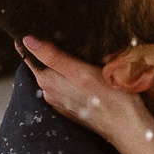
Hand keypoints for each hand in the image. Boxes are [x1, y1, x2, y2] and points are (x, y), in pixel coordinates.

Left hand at [21, 36, 148, 149]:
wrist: (126, 126)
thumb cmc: (108, 97)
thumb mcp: (80, 71)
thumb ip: (53, 56)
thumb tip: (27, 40)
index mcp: (48, 81)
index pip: (29, 57)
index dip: (29, 42)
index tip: (31, 27)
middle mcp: (50, 92)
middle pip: (41, 65)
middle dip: (44, 50)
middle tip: (51, 31)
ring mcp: (61, 101)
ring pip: (54, 75)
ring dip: (58, 63)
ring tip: (67, 47)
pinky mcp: (73, 106)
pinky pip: (64, 85)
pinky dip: (68, 75)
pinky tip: (80, 69)